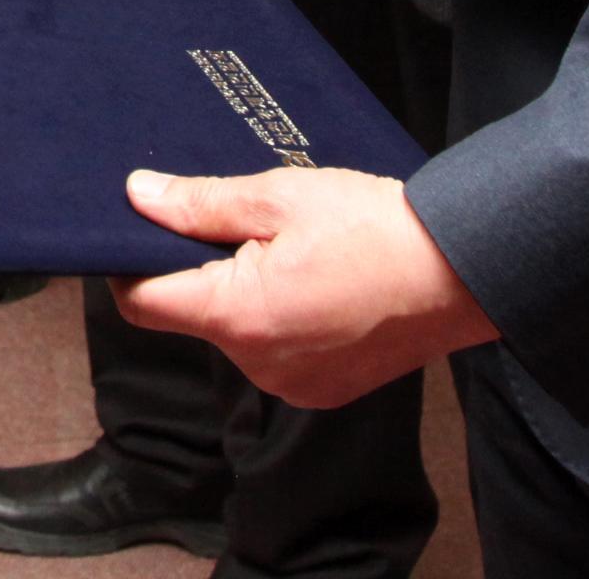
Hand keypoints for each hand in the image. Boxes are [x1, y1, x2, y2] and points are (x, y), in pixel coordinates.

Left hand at [111, 166, 496, 407]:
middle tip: (243, 227)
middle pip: (194, 315)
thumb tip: (139, 197)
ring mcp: (293, 384)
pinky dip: (282, 320)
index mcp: (239, 316)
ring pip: (237, 334)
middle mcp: (260, 364)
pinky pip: (277, 353)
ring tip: (293, 252)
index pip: (143, 305)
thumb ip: (200, 203)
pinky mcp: (324, 391)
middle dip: (203, 270)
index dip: (127, 268)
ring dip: (246, 295)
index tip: (136, 237)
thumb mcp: (279, 197)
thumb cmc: (376, 229)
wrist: (462, 271)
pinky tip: (318, 284)